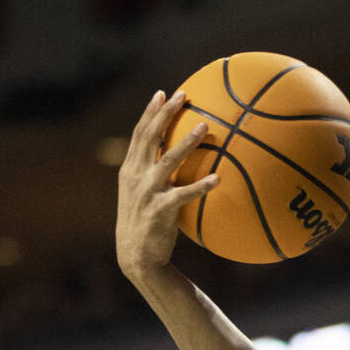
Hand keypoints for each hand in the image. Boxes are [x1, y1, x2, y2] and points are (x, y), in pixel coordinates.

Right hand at [116, 90, 218, 280]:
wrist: (136, 256)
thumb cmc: (146, 223)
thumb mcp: (143, 193)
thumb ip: (155, 173)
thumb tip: (177, 156)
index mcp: (131, 170)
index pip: (140, 134)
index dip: (150, 112)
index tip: (162, 92)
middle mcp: (136, 176)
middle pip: (150, 138)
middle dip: (165, 114)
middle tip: (183, 95)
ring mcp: (147, 192)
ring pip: (167, 160)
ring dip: (186, 142)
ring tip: (205, 126)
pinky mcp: (160, 210)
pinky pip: (184, 195)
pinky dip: (201, 186)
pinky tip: (218, 179)